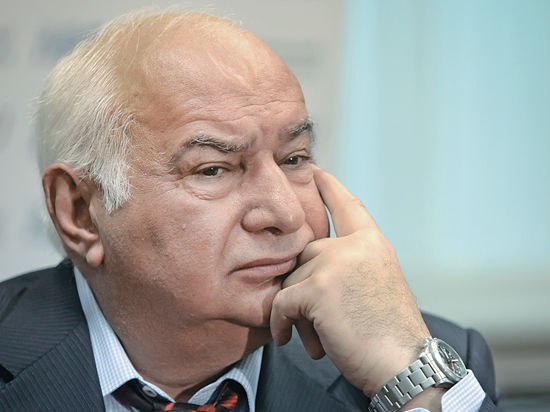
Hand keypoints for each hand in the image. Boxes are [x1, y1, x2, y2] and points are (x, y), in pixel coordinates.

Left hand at [270, 167, 430, 396]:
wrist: (404, 366)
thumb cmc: (389, 335)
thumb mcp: (376, 286)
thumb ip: (350, 266)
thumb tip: (309, 266)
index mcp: (374, 245)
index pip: (348, 207)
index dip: (331, 188)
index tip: (315, 171)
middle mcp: (356, 247)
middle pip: (308, 254)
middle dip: (306, 287)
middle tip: (318, 323)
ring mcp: (336, 263)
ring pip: (293, 279)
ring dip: (298, 312)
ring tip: (318, 339)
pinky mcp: (318, 287)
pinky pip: (282, 301)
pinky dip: (281, 323)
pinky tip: (289, 340)